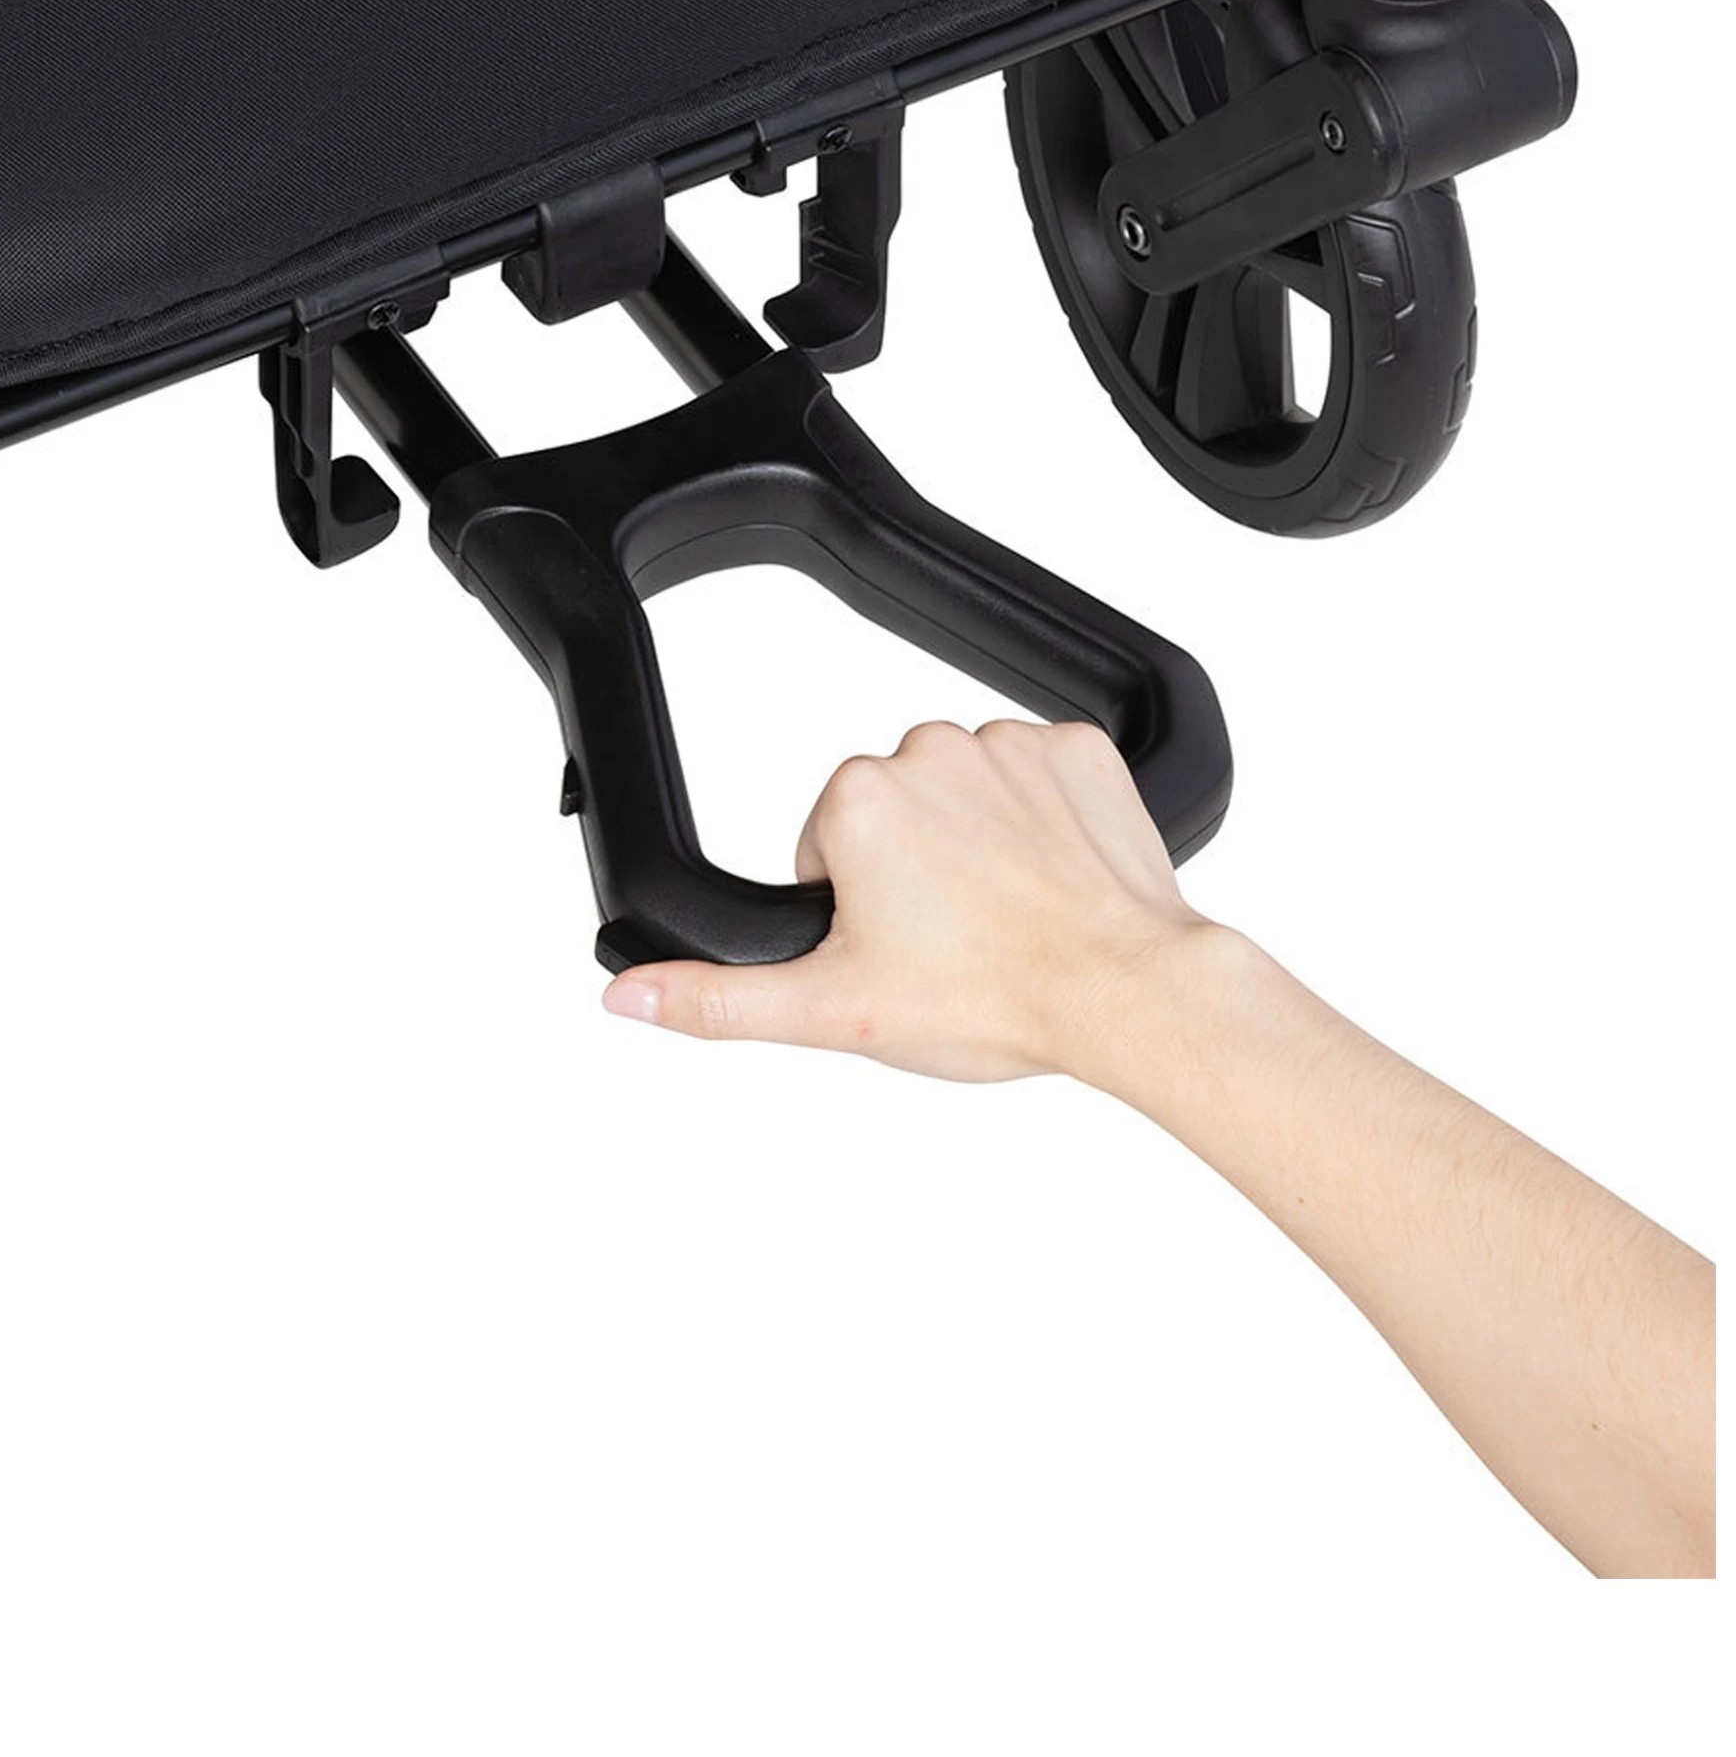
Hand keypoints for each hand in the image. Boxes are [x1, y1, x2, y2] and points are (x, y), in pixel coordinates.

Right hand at [601, 718, 1230, 1086]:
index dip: (857, 911)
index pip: (826, 848)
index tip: (903, 949)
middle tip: (956, 943)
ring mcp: (1011, 743)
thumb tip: (629, 993)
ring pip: (967, 793)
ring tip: (1010, 918)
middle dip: (914, 871)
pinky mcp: (1080, 749)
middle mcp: (929, 749)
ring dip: (979, 844)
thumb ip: (719, 998)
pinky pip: (1042, 775)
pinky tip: (1054, 880)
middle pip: (895, 813)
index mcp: (858, 798)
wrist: (1128, 991)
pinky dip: (1046, 821)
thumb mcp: (835, 1013)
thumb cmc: (993, 999)